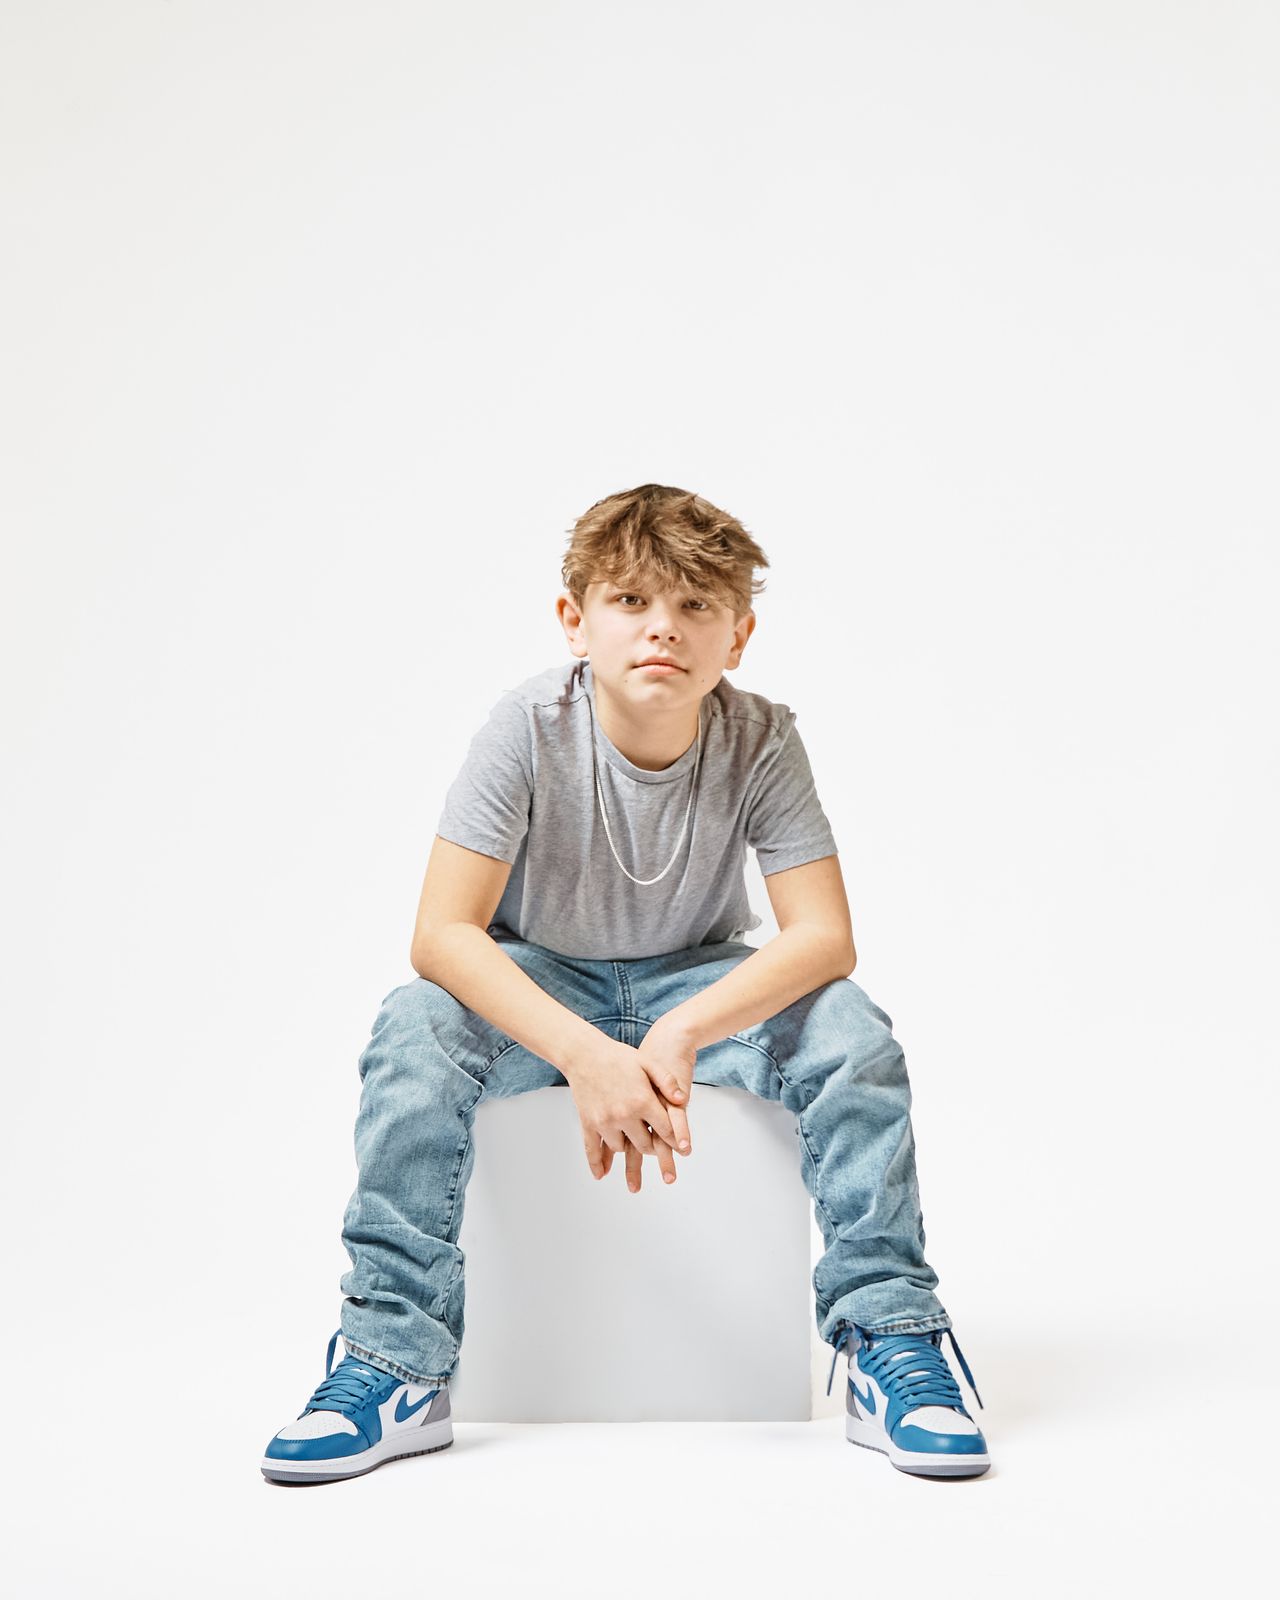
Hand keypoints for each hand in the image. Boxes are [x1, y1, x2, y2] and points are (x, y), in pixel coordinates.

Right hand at [565, 1027, 692, 1183]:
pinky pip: (593, 1150)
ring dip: (629, 1147)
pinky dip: (598, 1164)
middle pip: (645, 1144)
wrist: (584, 1053)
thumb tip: (682, 1100)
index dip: (676, 1140)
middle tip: (658, 1146)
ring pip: (622, 1148)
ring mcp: (604, 1121)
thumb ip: (667, 1082)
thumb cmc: (618, 1057)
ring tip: (632, 1141)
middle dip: (654, 1147)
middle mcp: (624, 1114)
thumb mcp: (648, 1063)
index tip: (683, 1149)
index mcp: (642, 1100)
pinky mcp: (588, 1123)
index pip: (665, 1129)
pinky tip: (602, 1174)